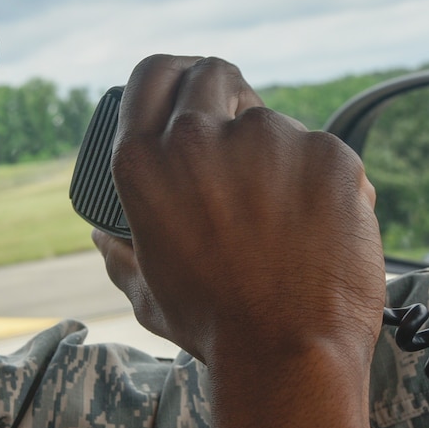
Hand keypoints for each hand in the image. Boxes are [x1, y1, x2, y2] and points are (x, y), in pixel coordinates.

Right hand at [94, 55, 383, 427]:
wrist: (288, 353)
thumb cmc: (213, 328)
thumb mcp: (147, 293)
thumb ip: (119, 255)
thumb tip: (101, 235)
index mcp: (144, 162)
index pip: (153, 74)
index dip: (174, 76)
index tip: (191, 92)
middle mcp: (199, 137)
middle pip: (213, 74)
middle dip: (227, 94)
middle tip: (241, 139)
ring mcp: (267, 139)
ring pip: (273, 123)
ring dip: (275, 154)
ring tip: (283, 219)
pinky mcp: (326, 152)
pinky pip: (322, 152)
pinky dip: (323, 181)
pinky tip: (319, 228)